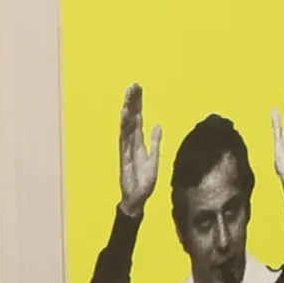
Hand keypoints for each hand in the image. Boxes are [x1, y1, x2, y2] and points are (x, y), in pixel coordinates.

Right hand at [119, 83, 162, 215]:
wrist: (136, 197)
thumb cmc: (144, 180)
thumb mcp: (154, 158)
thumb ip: (155, 142)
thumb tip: (159, 125)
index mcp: (139, 141)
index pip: (138, 118)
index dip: (138, 104)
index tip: (138, 89)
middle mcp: (131, 141)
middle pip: (132, 117)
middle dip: (133, 101)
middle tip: (134, 85)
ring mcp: (126, 147)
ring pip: (127, 123)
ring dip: (128, 108)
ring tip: (130, 94)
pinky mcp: (124, 153)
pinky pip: (125, 136)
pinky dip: (125, 124)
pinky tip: (127, 113)